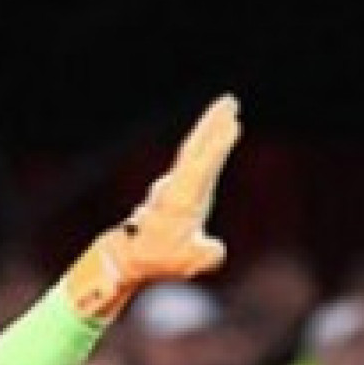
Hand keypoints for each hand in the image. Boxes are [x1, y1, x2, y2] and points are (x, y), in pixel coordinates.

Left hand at [61, 95, 241, 322]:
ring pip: (194, 149)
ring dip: (210, 128)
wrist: (131, 257)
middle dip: (212, 124)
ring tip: (229, 110)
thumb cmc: (160, 260)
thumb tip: (217, 248)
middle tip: (230, 101)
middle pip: (196, 148)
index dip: (217, 147)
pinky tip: (216, 133)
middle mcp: (176, 185)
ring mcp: (176, 184)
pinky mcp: (179, 186)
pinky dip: (207, 144)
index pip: (202, 167)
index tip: (232, 125)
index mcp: (181, 199)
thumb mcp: (186, 263)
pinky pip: (195, 159)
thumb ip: (206, 255)